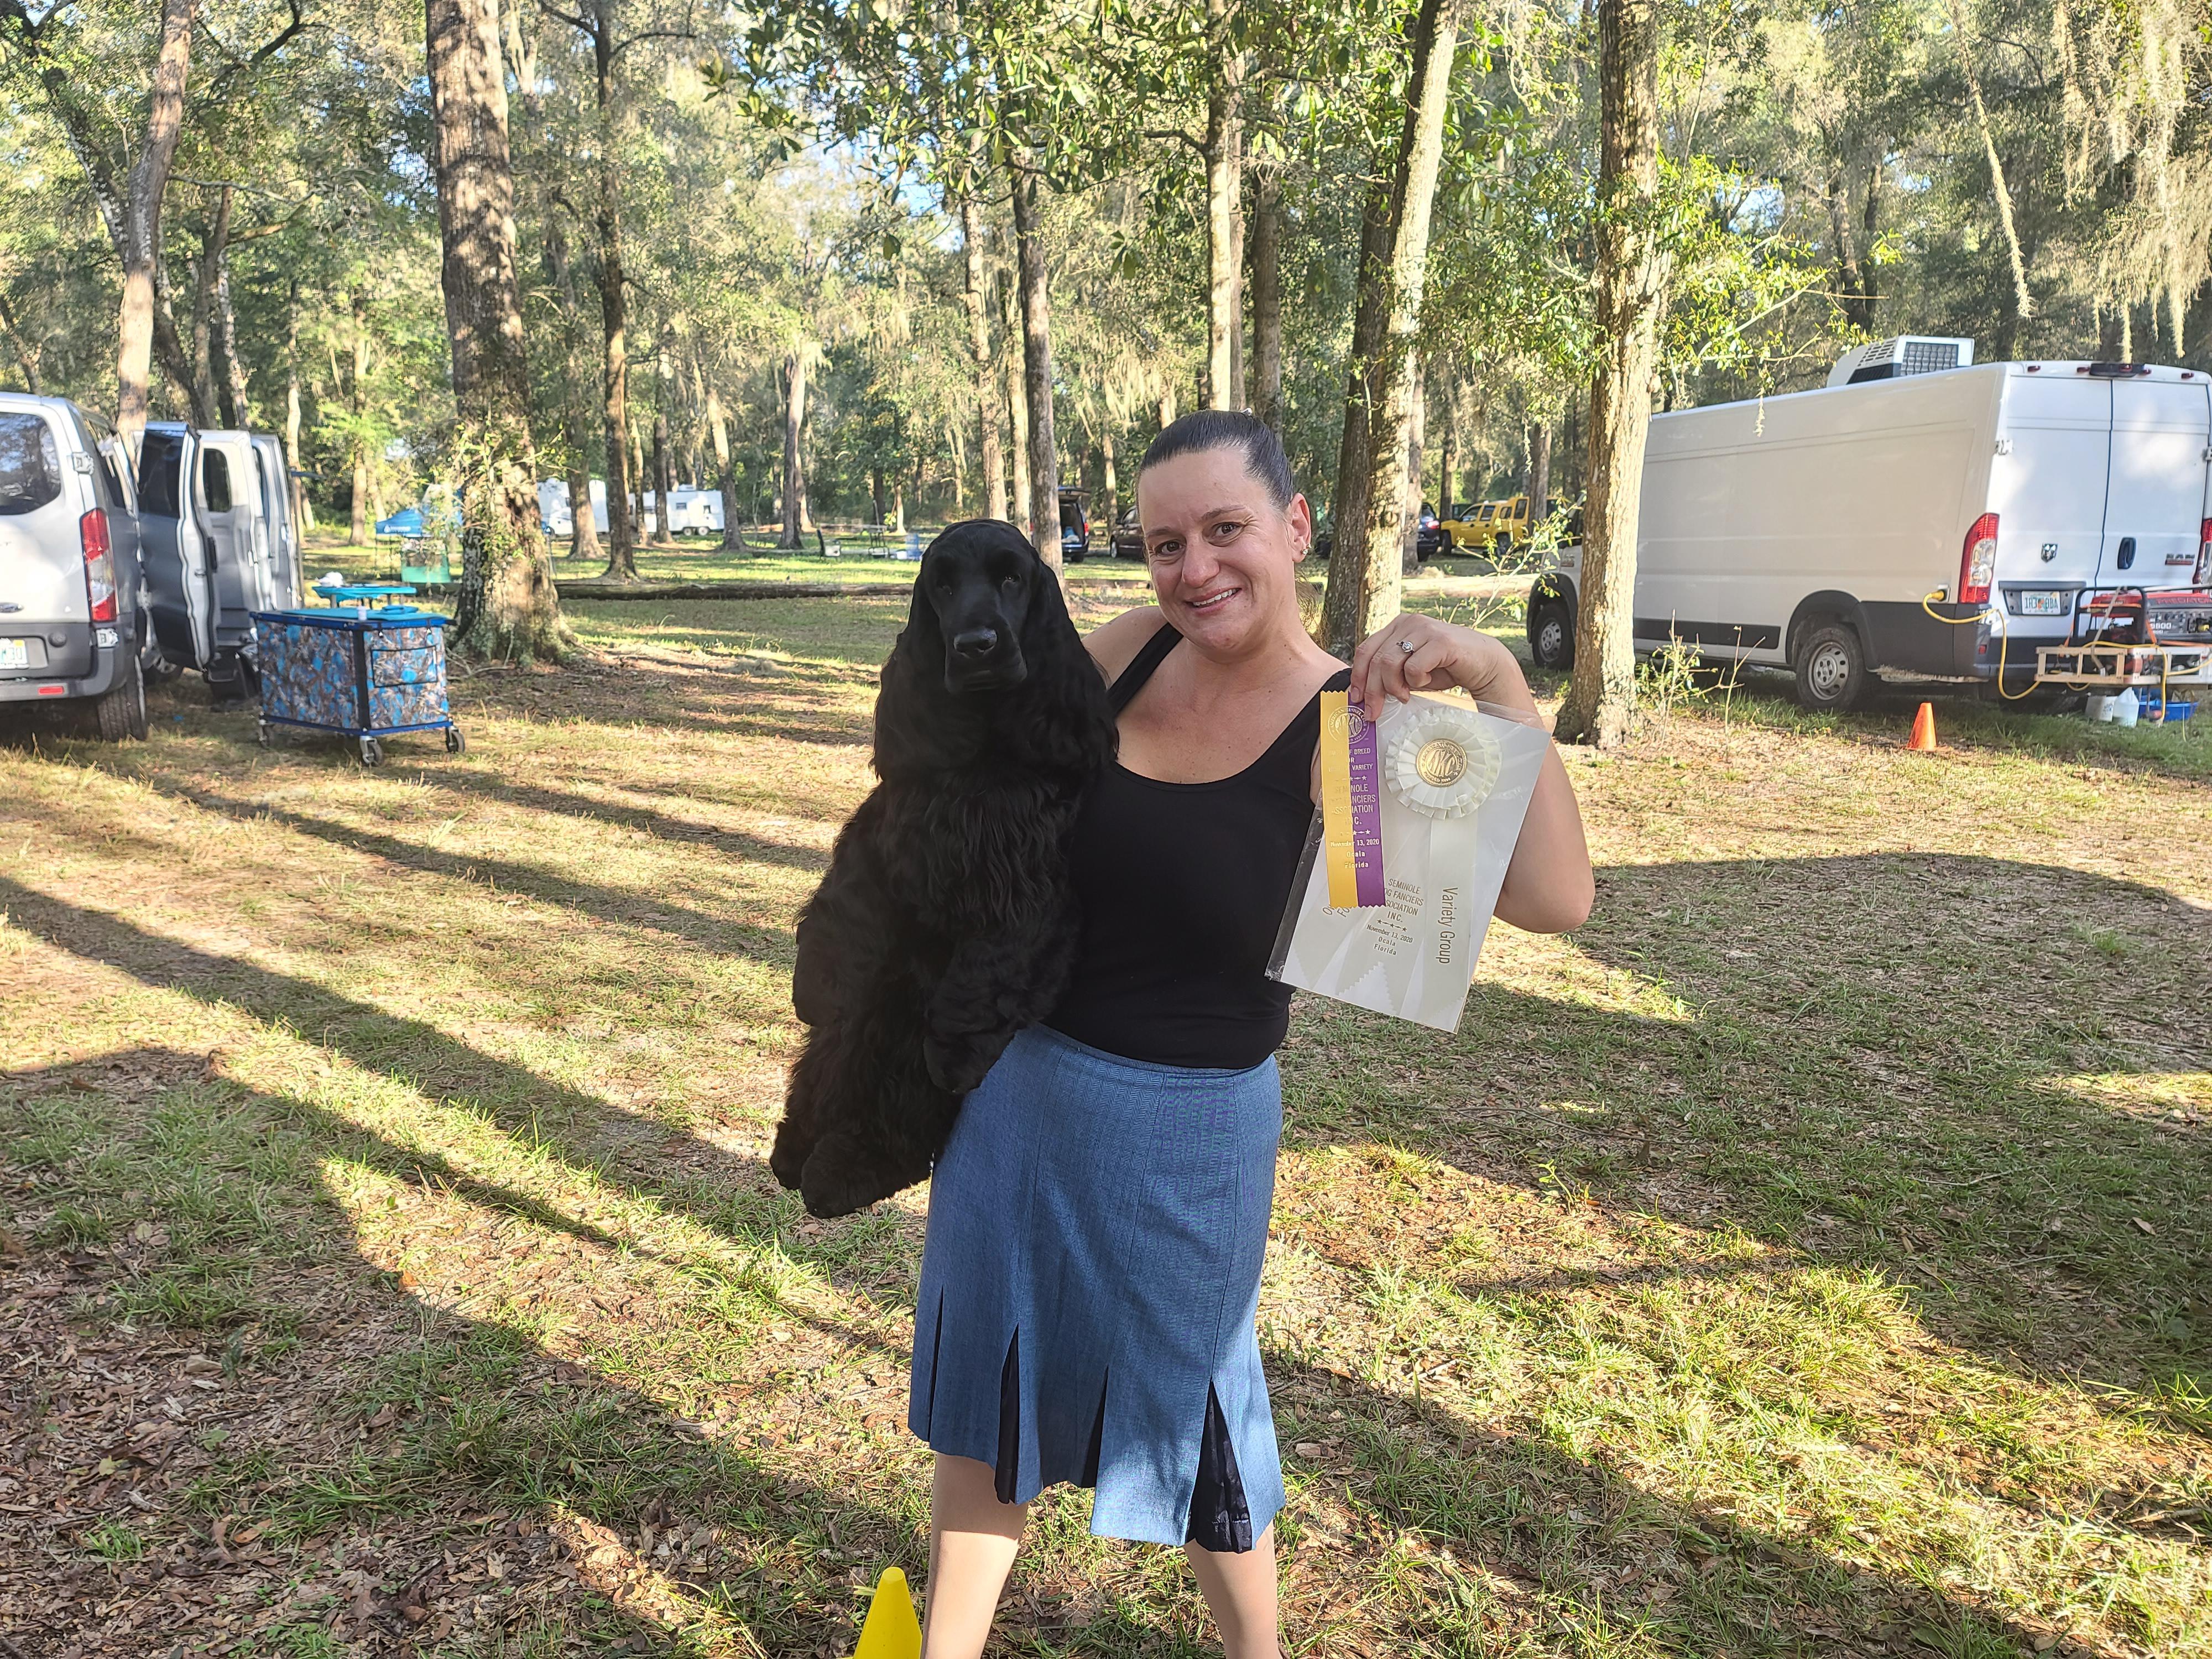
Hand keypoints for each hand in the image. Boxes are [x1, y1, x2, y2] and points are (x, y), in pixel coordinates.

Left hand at [1348, 613, 1532, 714]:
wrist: (1484, 664)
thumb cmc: (1445, 668)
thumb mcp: (1411, 670)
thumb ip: (1389, 674)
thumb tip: (1363, 695)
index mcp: (1398, 626)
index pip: (1365, 650)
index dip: (1358, 677)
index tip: (1357, 699)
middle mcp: (1409, 622)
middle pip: (1375, 659)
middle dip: (1372, 690)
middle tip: (1374, 712)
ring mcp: (1425, 629)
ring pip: (1389, 663)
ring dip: (1393, 687)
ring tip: (1405, 696)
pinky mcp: (1441, 641)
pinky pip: (1413, 667)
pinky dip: (1416, 682)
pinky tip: (1426, 682)